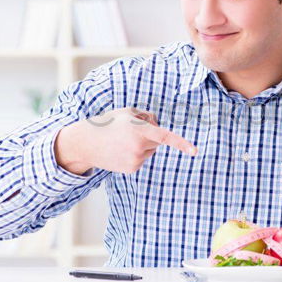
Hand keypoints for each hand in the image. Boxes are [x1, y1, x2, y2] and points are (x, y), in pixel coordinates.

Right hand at [56, 107, 197, 174]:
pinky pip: (142, 159)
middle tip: (130, 131)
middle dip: (150, 135)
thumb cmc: (107, 124)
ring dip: (142, 145)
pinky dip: (136, 154)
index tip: (194, 151)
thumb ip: (146, 116)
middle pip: (157, 141)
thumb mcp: (127, 112)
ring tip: (122, 141)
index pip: (165, 137)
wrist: (86, 143)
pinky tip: (120, 151)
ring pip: (150, 151)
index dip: (182, 144)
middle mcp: (139, 147)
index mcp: (139, 131)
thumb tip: (157, 125)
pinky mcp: (132, 169)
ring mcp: (136, 160)